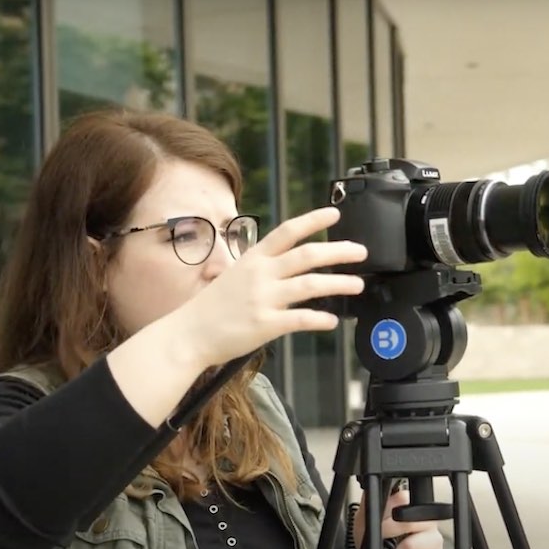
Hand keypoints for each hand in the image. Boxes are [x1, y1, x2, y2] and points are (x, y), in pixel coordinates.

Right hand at [184, 206, 367, 363]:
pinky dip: (320, 319)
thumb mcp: (231, 276)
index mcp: (252, 259)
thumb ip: (258, 269)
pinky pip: (301, 318)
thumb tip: (283, 266)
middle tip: (360, 252)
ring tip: (357, 285)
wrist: (188, 333)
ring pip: (311, 284)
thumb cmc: (209, 308)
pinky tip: (332, 321)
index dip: (313, 220)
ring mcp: (263, 298)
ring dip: (339, 283)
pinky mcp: (266, 324)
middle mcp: (260, 275)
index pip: (287, 232)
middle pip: (307, 255)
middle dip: (339, 250)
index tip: (335, 215)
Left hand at [352, 488, 446, 548]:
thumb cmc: (372, 539)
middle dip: (391, 538)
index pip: (404, 501)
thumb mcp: (364, 519)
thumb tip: (372, 489)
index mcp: (409, 504)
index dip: (388, 519)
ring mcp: (435, 538)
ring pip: (414, 547)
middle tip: (384, 543)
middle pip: (411, 525)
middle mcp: (426, 519)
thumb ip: (369, 502)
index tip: (379, 528)